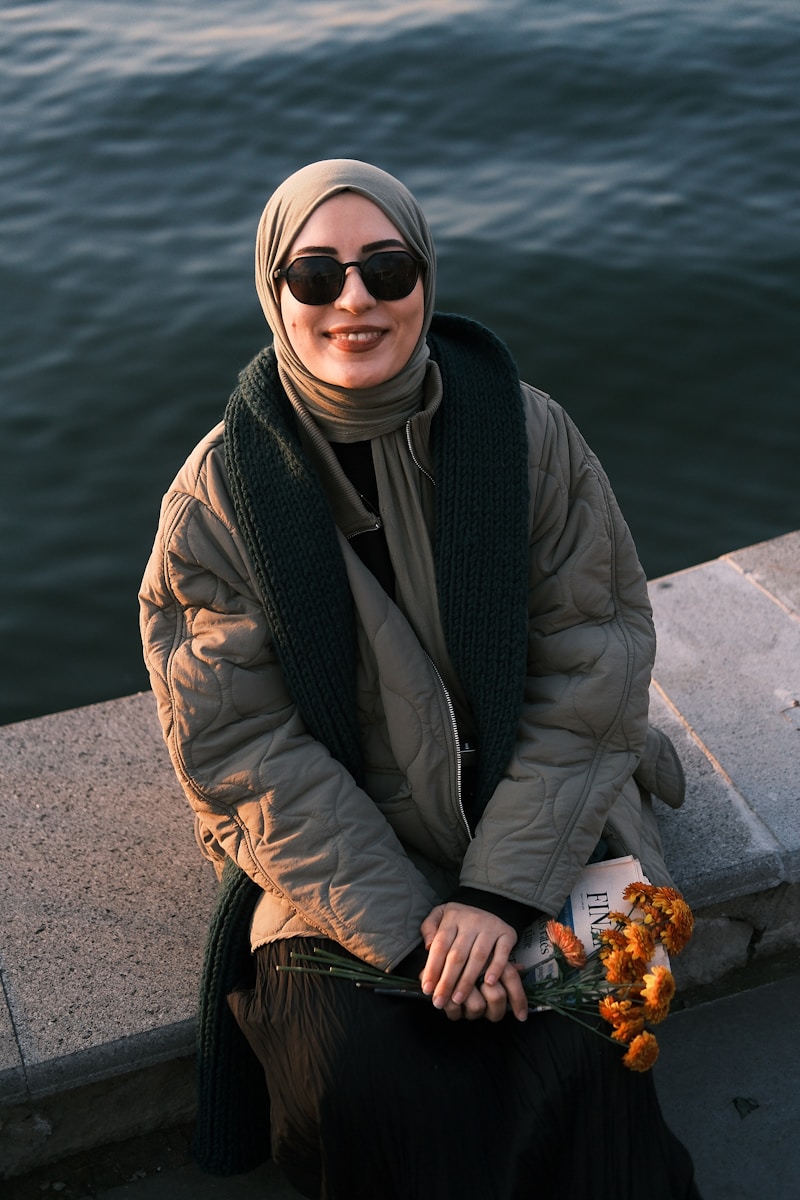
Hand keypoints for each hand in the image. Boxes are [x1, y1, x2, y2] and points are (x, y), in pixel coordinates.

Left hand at [419, 903, 527, 1021]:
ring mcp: (490, 926)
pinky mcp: (507, 933)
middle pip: (457, 954)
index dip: (432, 968)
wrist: (491, 904)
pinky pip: (502, 952)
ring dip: (467, 980)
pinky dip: (496, 967)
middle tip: (439, 1001)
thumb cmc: (459, 918)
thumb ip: (429, 928)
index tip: (427, 989)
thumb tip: (428, 946)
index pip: (440, 945)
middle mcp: (471, 920)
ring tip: (458, 999)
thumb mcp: (439, 915)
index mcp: (452, 917)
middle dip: (447, 981)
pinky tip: (489, 983)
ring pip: (478, 957)